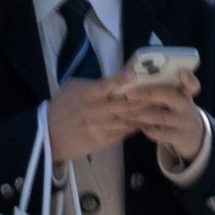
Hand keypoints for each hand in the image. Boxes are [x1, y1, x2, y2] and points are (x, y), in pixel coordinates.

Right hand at [49, 78, 200, 174]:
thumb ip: (92, 83)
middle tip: (164, 92)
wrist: (49, 137)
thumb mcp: (71, 88)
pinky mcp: (104, 140)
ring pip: (128, 119)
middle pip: (124, 105)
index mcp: (86, 95)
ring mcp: (101, 127)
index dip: (119, 80)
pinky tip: (152, 121)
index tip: (133, 74)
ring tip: (165, 106)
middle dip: (144, 99)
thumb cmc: (60, 107)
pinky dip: (138, 126)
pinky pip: (125, 132)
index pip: (104, 86)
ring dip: (147, 114)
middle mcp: (95, 111)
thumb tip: (113, 78)